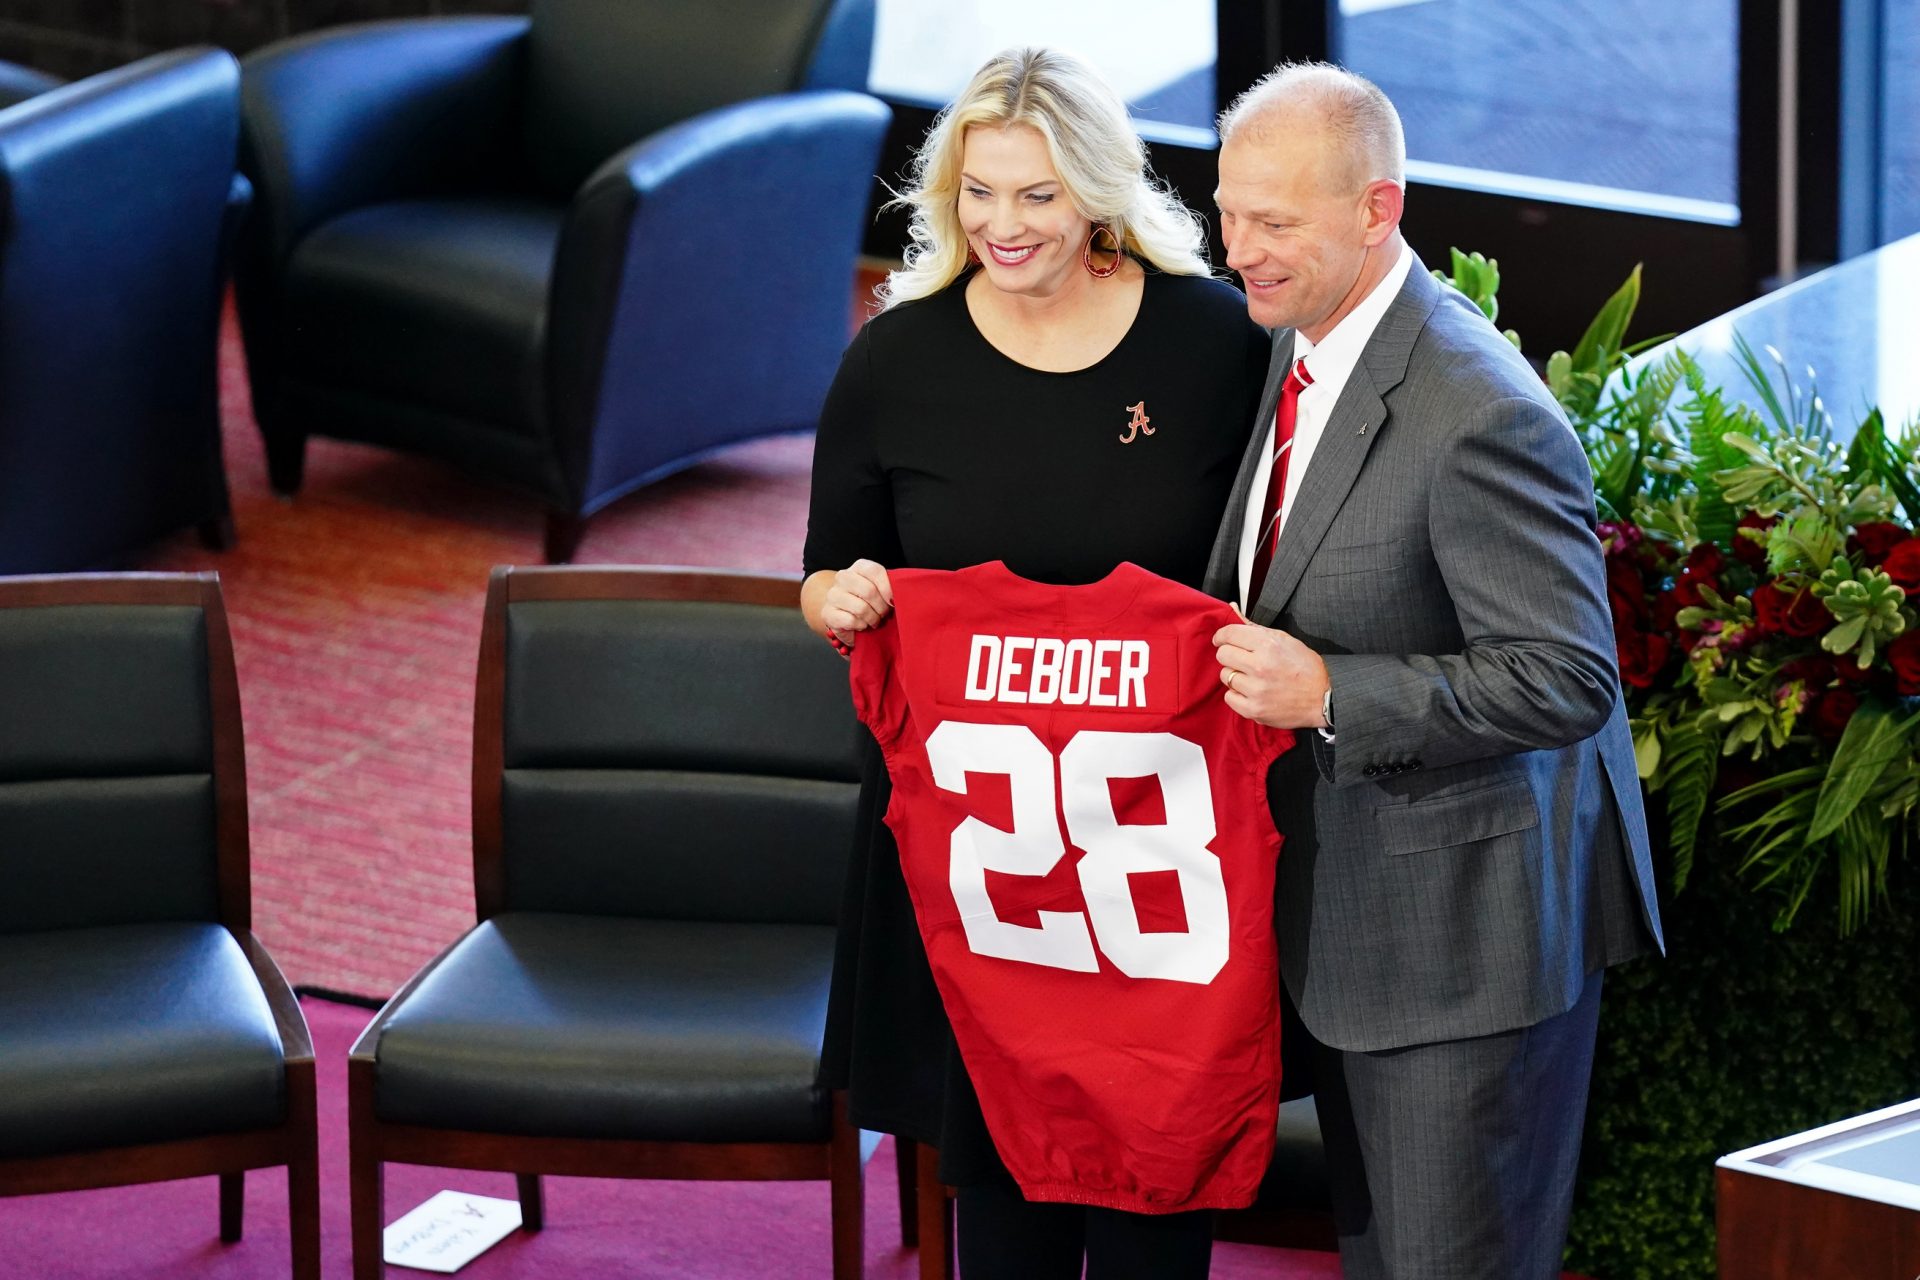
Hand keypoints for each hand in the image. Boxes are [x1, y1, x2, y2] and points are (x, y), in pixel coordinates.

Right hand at [820, 559, 893, 643]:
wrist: (848, 616)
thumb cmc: (870, 603)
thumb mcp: (882, 591)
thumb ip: (891, 587)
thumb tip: (903, 591)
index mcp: (858, 567)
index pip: (874, 571)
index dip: (888, 588)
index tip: (893, 601)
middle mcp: (843, 577)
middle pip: (868, 591)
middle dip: (882, 607)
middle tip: (884, 614)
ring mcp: (833, 595)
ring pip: (861, 608)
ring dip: (873, 619)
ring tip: (874, 620)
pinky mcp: (827, 613)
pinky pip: (851, 621)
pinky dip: (861, 626)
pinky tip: (861, 625)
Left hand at [1213, 619, 1329, 728]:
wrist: (1323, 697)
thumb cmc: (1305, 667)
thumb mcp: (1285, 640)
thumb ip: (1256, 629)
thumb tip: (1233, 611)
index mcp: (1268, 645)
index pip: (1229, 634)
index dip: (1222, 636)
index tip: (1221, 639)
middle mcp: (1260, 666)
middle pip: (1223, 655)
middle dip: (1230, 654)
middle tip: (1241, 659)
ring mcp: (1256, 690)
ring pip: (1225, 676)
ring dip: (1235, 675)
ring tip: (1252, 677)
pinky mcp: (1254, 709)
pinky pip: (1229, 697)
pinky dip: (1237, 694)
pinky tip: (1251, 692)